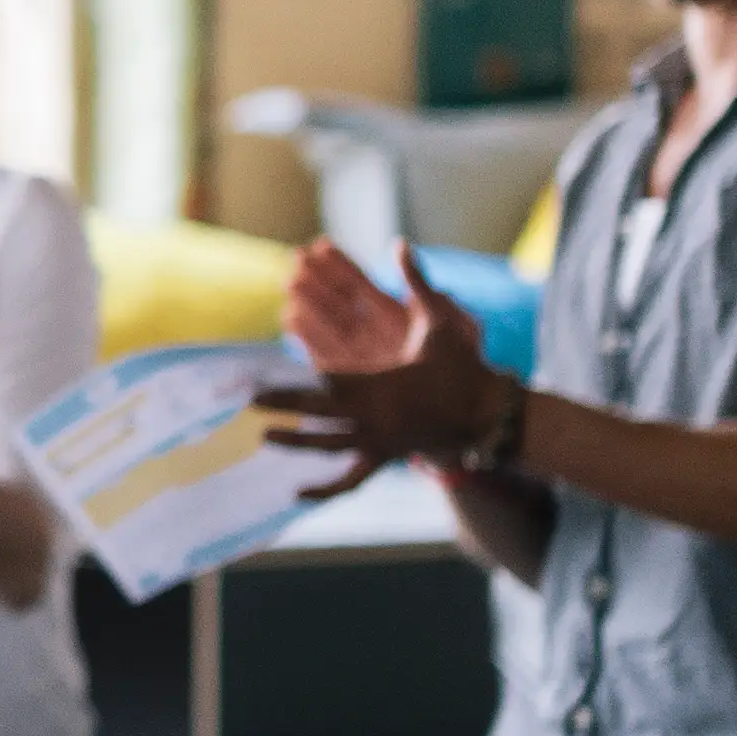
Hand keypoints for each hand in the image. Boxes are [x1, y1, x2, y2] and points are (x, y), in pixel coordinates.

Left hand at [261, 243, 502, 499]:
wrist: (490, 413)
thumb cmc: (464, 367)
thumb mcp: (442, 321)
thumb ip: (416, 282)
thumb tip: (401, 243)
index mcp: (379, 385)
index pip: (323, 380)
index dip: (289, 378)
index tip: (256, 375)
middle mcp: (373, 416)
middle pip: (316, 413)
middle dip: (280, 405)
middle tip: (246, 400)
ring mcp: (378, 442)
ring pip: (327, 446)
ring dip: (295, 442)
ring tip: (265, 437)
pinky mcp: (386, 458)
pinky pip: (350, 479)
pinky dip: (323, 490)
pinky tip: (296, 492)